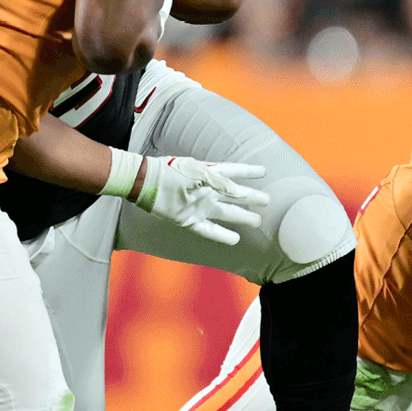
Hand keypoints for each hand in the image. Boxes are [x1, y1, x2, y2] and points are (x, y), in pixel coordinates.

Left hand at [129, 156, 270, 245]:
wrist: (145, 183)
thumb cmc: (171, 173)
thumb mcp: (197, 172)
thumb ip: (220, 181)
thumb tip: (239, 191)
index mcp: (209, 174)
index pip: (234, 171)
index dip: (249, 171)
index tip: (263, 171)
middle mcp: (207, 191)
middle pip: (234, 195)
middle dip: (251, 197)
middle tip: (266, 200)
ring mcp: (199, 206)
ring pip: (226, 213)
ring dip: (241, 217)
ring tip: (256, 221)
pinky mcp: (189, 220)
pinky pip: (209, 230)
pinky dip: (222, 235)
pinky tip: (234, 239)